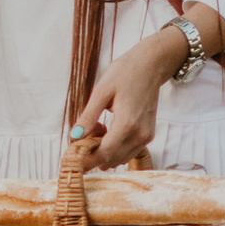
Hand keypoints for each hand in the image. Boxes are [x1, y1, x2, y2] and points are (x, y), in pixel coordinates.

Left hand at [70, 27, 180, 167]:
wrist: (150, 65)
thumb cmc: (125, 72)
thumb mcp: (102, 90)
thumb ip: (88, 116)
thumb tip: (74, 137)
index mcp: (127, 123)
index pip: (104, 154)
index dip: (87, 160)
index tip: (73, 157)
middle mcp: (139, 135)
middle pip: (111, 160)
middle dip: (94, 153)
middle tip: (86, 132)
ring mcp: (146, 137)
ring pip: (120, 159)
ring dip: (105, 151)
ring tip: (99, 127)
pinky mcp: (148, 135)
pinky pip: (129, 151)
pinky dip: (116, 147)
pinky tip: (110, 128)